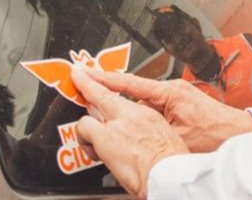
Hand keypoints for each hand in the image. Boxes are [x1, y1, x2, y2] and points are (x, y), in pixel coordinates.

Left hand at [73, 68, 188, 199]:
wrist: (170, 175)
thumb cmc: (171, 166)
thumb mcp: (167, 143)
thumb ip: (149, 135)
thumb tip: (141, 141)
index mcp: (151, 115)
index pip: (127, 94)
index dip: (109, 84)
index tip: (97, 77)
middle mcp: (133, 114)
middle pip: (102, 93)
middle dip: (88, 86)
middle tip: (79, 78)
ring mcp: (117, 124)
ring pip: (91, 113)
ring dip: (89, 126)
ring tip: (92, 142)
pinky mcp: (104, 136)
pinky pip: (84, 128)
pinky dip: (83, 137)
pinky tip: (90, 148)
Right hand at [74, 68, 251, 152]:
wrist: (238, 134)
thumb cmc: (214, 134)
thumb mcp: (176, 133)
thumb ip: (151, 127)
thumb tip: (128, 127)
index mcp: (168, 92)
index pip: (129, 83)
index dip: (104, 80)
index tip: (86, 74)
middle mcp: (171, 90)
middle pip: (132, 87)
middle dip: (108, 85)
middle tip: (84, 79)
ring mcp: (175, 96)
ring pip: (140, 97)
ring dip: (122, 98)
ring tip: (99, 97)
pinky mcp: (179, 105)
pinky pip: (151, 104)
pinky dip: (136, 107)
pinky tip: (127, 116)